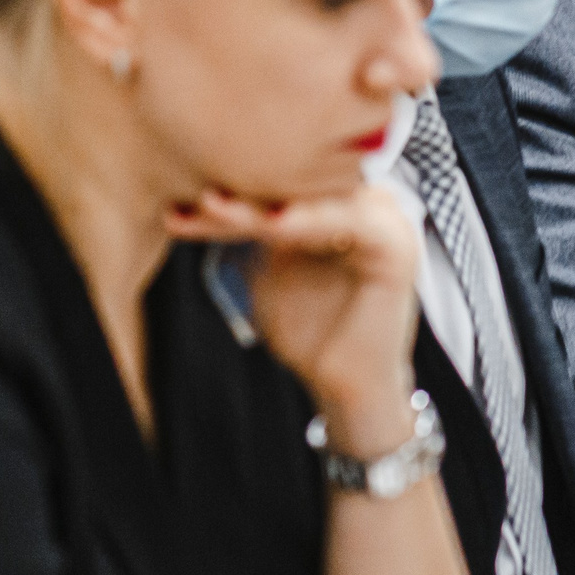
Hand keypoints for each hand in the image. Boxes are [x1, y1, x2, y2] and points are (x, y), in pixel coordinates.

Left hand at [166, 183, 421, 454]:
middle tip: (192, 203)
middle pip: (297, 187)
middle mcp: (368, 202)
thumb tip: (205, 187)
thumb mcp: (270, 268)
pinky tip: (271, 226)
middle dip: (242, 196)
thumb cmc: (310, 331)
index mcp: (341, 202)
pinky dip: (309, 221)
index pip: (280, 186)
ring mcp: (387, 220)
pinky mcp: (397, 245)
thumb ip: (255, 227)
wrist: (345, 388)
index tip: (178, 205)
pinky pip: (349, 223)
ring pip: (317, 200)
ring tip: (214, 205)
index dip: (231, 193)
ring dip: (265, 204)